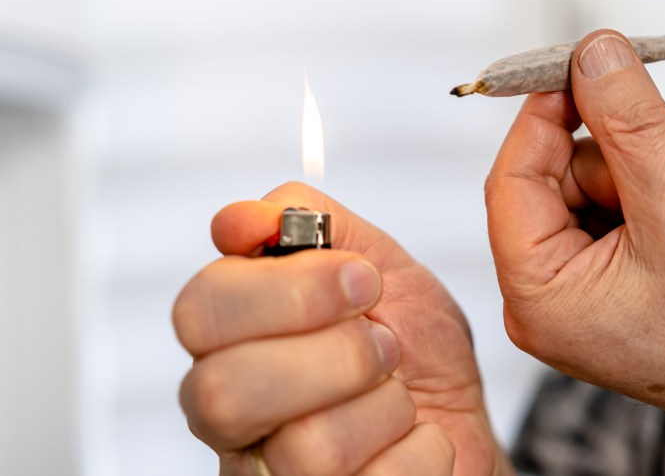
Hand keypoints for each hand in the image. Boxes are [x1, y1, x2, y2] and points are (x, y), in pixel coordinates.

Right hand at [174, 183, 511, 475]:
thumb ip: (312, 223)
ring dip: (386, 407)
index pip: (199, 311)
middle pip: (225, 393)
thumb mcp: (377, 263)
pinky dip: (423, 451)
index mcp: (228, 341)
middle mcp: (228, 417)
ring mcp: (269, 475)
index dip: (289, 290)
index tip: (363, 280)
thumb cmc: (411, 348)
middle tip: (385, 345)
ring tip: (399, 395)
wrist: (463, 418)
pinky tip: (414, 439)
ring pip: (306, 448)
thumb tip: (242, 217)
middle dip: (337, 357)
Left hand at [485, 31, 664, 473]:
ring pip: (585, 188)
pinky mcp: (611, 287)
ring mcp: (578, 296)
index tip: (589, 60)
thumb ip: (633, 121)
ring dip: (635, 177)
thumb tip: (595, 48)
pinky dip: (648, 198)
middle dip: (608, 154)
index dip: (547, 110)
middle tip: (662, 160)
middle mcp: (543, 299)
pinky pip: (611, 212)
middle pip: (548, 177)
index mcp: (535, 296)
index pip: (512, 175)